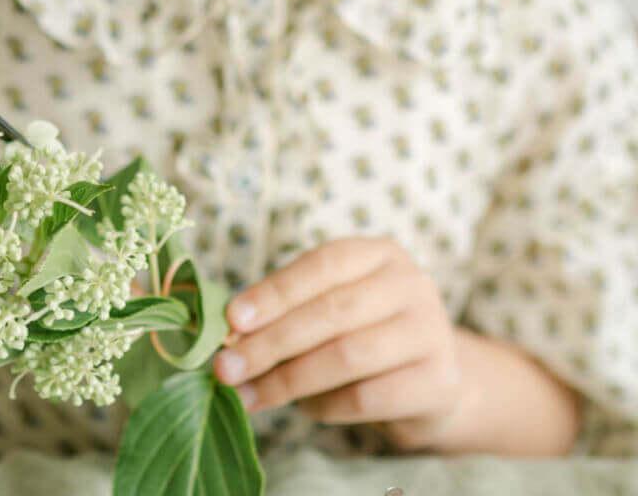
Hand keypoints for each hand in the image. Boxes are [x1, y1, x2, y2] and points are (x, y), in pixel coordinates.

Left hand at [212, 235, 463, 451]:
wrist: (435, 382)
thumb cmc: (365, 333)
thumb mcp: (331, 308)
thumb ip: (286, 313)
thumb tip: (230, 336)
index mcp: (377, 253)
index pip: (320, 265)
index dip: (273, 292)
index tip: (231, 319)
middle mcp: (410, 284)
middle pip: (331, 312)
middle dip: (270, 343)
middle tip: (225, 368)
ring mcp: (431, 331)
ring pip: (347, 355)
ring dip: (288, 380)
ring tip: (249, 395)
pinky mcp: (439, 381)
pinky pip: (368, 397)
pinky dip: (325, 405)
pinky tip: (303, 410)